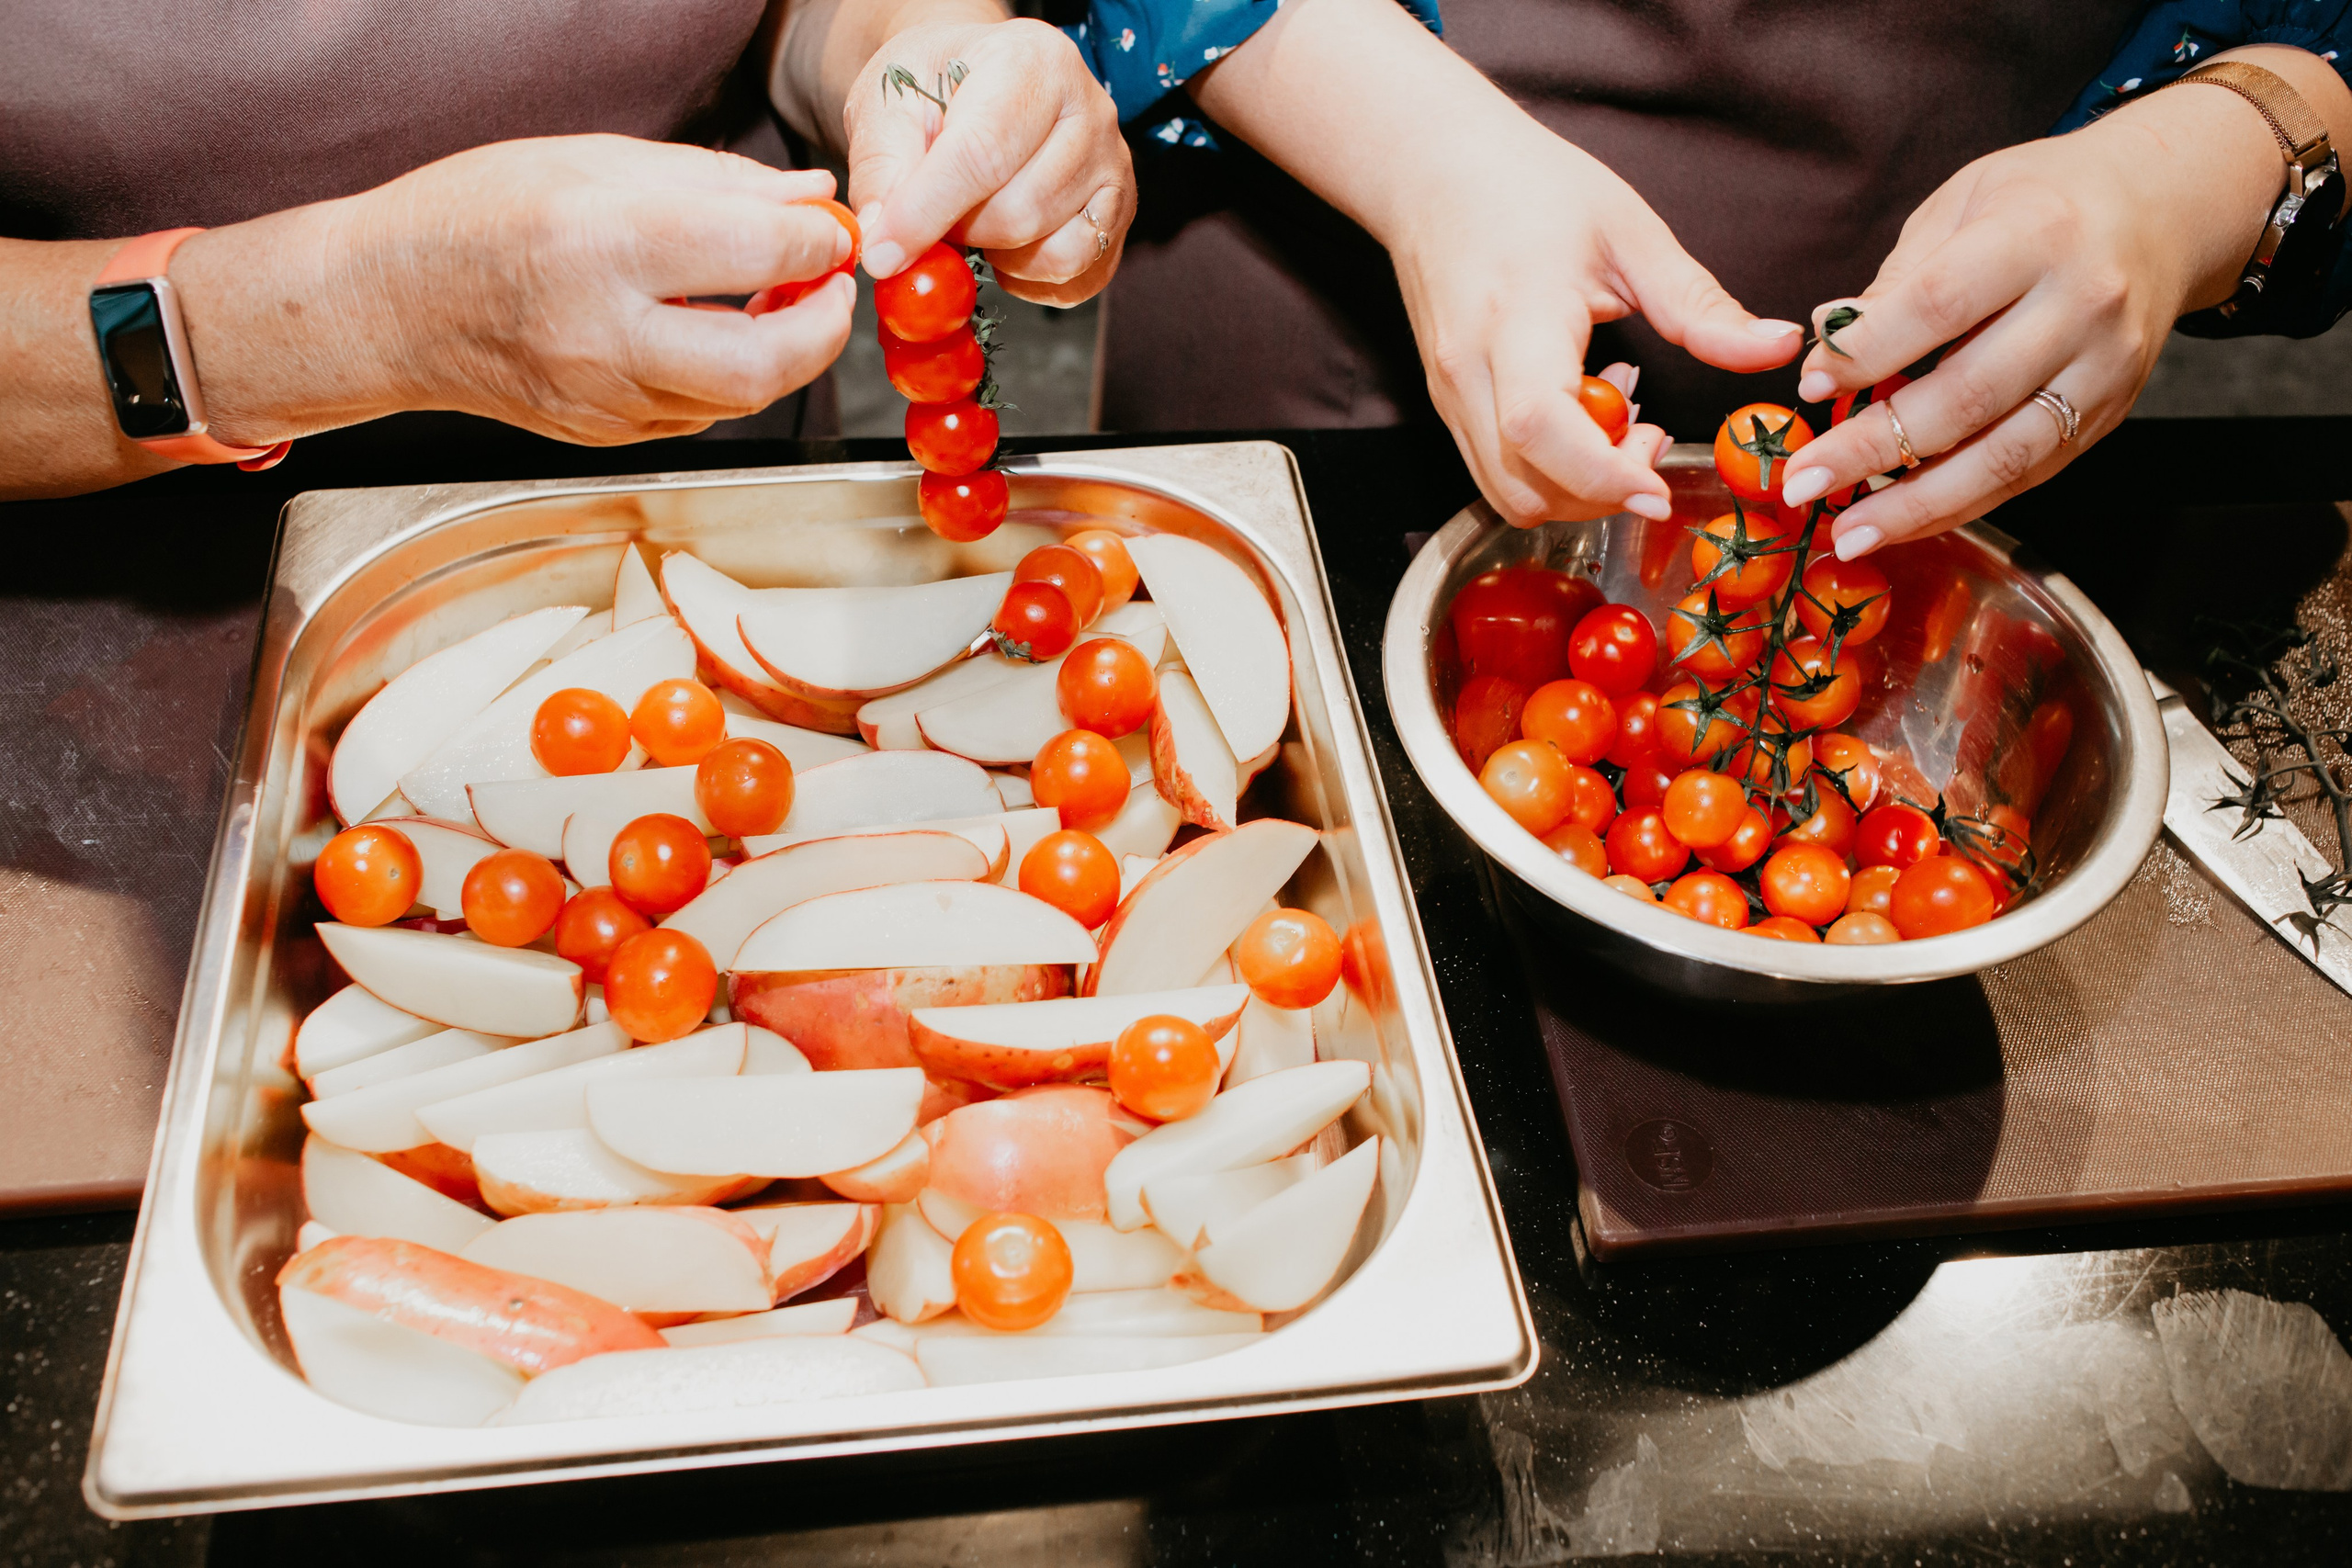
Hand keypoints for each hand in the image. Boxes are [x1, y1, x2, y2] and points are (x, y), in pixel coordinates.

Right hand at [295, 136, 856, 444]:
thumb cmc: (477, 215)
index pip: (757, 252)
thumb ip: (716, 182)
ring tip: (776, 298)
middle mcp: (603, 334)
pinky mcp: (604, 436)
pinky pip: (698, 414)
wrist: (387, 303)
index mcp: (601, 244)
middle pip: (765, 362)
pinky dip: (728, 376)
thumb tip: (810, 197)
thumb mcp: (595, 161)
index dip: (817, 241)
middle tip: (830, 288)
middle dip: (823, 328)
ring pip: (739, 398)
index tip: (828, 228)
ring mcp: (602, 399)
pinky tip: (716, 332)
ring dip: (783, 353)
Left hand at [843, 19, 1130, 304]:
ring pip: (1054, 252)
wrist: (979, 78)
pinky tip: (1007, 246)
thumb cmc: (936, 86)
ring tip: (975, 220)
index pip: (982, 153)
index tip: (883, 253)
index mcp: (1030, 61)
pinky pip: (1079, 276)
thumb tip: (880, 243)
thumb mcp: (887, 105)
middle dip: (962, 233)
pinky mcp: (1121, 211)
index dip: (927, 214)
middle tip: (935, 214)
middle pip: (1021, 212)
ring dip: (998, 256)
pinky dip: (1032, 280)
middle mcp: (1090, 110)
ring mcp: (1114, 164)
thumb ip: (882, 170)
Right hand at [1384, 124, 1804, 525]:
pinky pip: (1494, 472)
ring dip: (1573, 488)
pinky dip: (1548, 471)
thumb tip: (1778, 347)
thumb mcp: (1631, 235)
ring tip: (1616, 426)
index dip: (1602, 475)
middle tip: (1650, 440)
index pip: (1541, 426)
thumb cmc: (1530, 189)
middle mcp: (1469, 370)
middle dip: (1600, 493)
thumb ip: (1700, 306)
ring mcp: (1449, 394)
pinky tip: (1581, 418)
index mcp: (1517, 319)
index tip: (1659, 488)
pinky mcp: (1447, 405)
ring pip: (1506, 493)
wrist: (1435, 171)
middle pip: (1523, 484)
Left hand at [1776, 49, 2338, 558]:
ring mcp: (2103, 367)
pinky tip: (1907, 520)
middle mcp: (2082, 304)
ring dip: (1918, 504)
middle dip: (1873, 447)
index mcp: (2036, 235)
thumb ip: (1899, 277)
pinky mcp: (2111, 412)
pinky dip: (1962, 502)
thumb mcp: (1963, 204)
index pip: (1938, 305)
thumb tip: (1826, 336)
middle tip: (1802, 482)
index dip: (1868, 352)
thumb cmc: (2043, 202)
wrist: (2162, 211)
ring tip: (1850, 532)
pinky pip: (2029, 472)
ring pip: (2004, 454)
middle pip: (1967, 395)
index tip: (1810, 386)